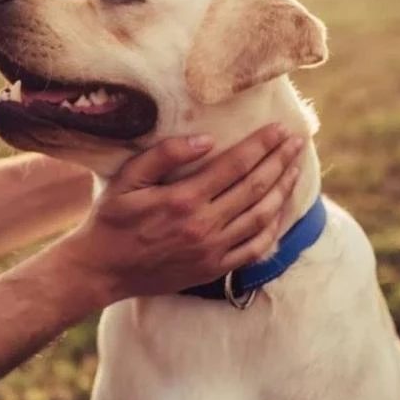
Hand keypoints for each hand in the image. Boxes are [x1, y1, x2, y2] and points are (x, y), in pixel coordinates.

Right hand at [53, 124, 305, 306]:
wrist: (102, 270)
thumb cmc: (111, 220)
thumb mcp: (127, 180)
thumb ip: (163, 156)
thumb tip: (205, 140)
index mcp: (182, 199)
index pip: (235, 165)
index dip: (261, 145)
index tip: (280, 129)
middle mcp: (203, 225)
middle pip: (255, 188)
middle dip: (280, 161)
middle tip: (297, 142)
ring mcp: (212, 250)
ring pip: (261, 216)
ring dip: (283, 190)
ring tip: (295, 169)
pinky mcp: (214, 268)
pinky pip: (254, 248)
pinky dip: (273, 228)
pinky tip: (280, 211)